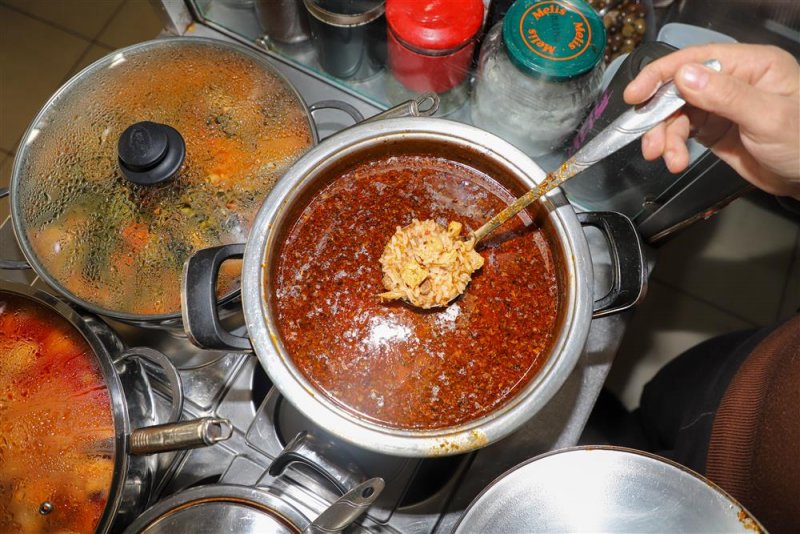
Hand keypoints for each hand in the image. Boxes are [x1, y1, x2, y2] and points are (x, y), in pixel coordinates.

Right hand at [624, 43, 799, 197]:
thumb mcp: (768, 118)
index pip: (696, 59)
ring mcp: (720, 105)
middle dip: (660, 116)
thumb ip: (726, 96)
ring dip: (664, 137)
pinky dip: (672, 146)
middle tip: (650, 142)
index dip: (661, 75)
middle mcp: (731, 80)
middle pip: (678, 89)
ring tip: (668, 159)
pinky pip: (681, 131)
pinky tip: (674, 160)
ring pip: (676, 113)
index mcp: (750, 65)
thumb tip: (685, 76)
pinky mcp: (713, 128)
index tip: (636, 95)